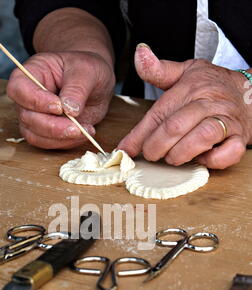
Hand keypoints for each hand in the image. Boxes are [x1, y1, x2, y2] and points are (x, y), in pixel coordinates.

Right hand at [7, 51, 114, 148]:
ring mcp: (34, 117)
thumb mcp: (86, 71)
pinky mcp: (45, 132)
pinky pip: (49, 144)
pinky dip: (66, 143)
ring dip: (60, 138)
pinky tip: (84, 134)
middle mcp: (27, 98)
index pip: (20, 89)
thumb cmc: (85, 70)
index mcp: (30, 73)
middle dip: (53, 126)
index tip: (59, 107)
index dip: (36, 101)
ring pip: (36, 135)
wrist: (93, 84)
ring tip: (85, 131)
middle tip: (77, 128)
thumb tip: (70, 109)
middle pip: (27, 117)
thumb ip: (77, 88)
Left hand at [119, 44, 251, 168]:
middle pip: (176, 126)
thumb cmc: (211, 87)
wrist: (249, 95)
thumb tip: (140, 54)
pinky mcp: (239, 137)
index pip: (159, 112)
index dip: (139, 134)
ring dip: (181, 153)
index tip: (125, 149)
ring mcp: (226, 120)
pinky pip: (228, 152)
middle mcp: (208, 103)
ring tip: (171, 158)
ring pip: (201, 138)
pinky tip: (201, 159)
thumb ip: (160, 70)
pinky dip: (213, 160)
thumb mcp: (186, 72)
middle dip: (156, 145)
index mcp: (191, 87)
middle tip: (150, 154)